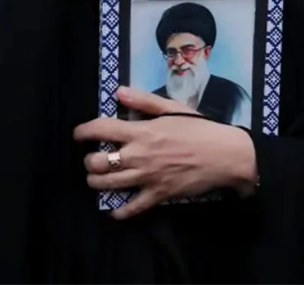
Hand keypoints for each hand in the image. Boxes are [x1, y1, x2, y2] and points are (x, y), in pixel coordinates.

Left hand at [74, 86, 257, 219]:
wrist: (225, 154)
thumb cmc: (199, 128)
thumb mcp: (171, 108)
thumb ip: (143, 101)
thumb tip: (119, 92)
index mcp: (141, 131)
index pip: (101, 129)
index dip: (83, 131)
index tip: (78, 134)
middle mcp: (139, 155)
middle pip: (99, 162)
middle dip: (89, 161)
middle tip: (92, 160)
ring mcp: (148, 177)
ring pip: (109, 185)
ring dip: (96, 183)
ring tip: (96, 179)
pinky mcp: (159, 194)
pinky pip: (133, 207)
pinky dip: (120, 211)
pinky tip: (114, 210)